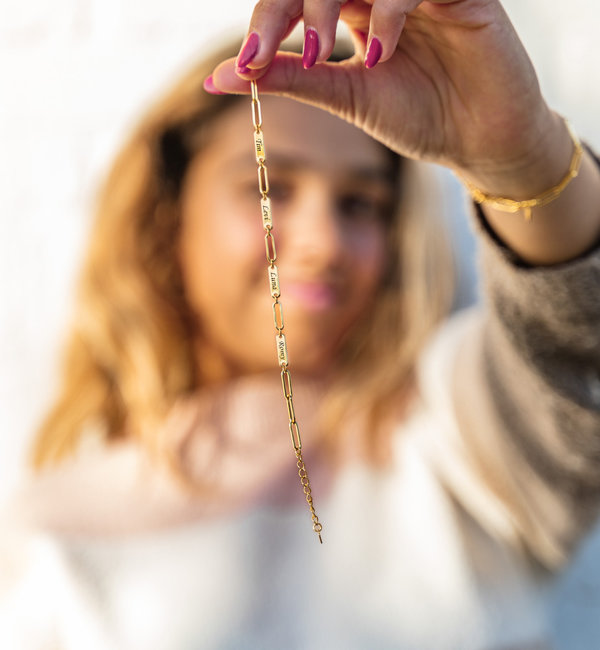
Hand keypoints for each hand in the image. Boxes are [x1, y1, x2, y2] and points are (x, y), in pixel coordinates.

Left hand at [209, 0, 558, 190]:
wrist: (478, 141)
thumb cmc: (418, 116)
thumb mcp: (344, 96)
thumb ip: (287, 78)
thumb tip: (217, 78)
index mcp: (354, 8)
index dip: (267, 20)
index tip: (245, 62)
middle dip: (287, 6)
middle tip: (263, 49)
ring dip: (325, 0)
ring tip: (322, 49)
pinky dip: (388, 9)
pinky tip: (379, 50)